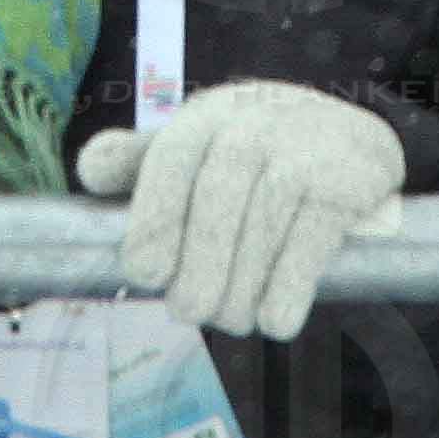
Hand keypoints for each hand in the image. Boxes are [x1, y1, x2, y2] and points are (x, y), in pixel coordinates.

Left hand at [72, 80, 403, 340]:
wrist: (350, 137)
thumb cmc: (256, 149)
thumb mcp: (198, 141)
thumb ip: (140, 158)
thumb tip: (88, 170)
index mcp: (205, 118)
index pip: (167, 167)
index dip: (153, 225)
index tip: (147, 275)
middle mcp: (251, 127)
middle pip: (214, 211)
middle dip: (197, 275)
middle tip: (190, 312)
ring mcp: (301, 153)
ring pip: (260, 238)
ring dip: (241, 295)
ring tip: (232, 319)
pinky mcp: (345, 184)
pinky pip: (307, 251)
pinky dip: (286, 295)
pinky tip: (275, 319)